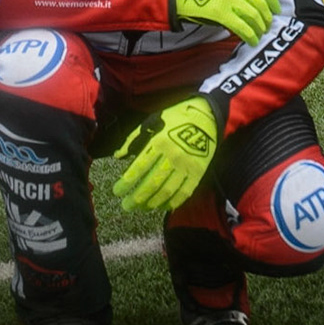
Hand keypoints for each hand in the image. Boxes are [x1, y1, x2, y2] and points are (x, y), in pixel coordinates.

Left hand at [112, 96, 216, 212]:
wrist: (206, 116)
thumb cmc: (175, 118)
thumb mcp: (152, 122)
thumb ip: (134, 139)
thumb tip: (118, 155)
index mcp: (159, 142)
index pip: (139, 167)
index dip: (127, 182)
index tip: (117, 191)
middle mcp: (172, 156)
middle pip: (151, 183)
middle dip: (136, 197)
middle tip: (126, 206)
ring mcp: (186, 166)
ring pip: (167, 190)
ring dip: (152, 202)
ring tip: (141, 208)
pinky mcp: (198, 172)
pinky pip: (184, 192)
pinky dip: (172, 202)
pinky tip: (162, 206)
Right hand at [172, 0, 279, 44]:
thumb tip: (250, 3)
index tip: (276, 8)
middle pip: (259, 2)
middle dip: (267, 16)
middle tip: (268, 25)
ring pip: (253, 15)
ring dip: (259, 27)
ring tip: (260, 34)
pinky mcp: (221, 13)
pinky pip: (242, 26)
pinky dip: (250, 35)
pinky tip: (252, 40)